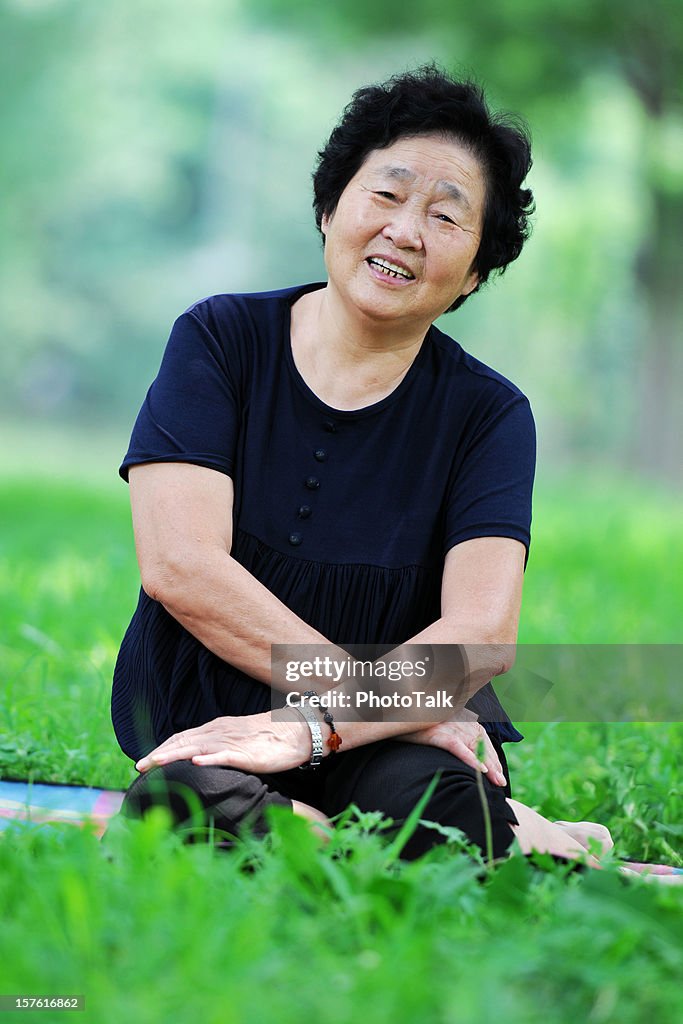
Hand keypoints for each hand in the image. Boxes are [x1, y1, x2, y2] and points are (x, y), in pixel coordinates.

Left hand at [134, 711, 312, 774]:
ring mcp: (233, 741)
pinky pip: (226, 755)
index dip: (162, 748)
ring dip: (175, 755)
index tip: (144, 761)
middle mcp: (220, 732)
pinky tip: (196, 762)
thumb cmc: (269, 739)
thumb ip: (219, 747)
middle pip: (184, 741)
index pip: (183, 737)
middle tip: (139, 767)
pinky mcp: (248, 753)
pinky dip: (210, 758)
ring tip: (155, 764)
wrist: (298, 730)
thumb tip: (199, 760)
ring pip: (198, 747)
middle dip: (160, 754)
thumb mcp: (238, 740)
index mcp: (217, 729)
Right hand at [399, 714, 507, 786]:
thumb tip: (470, 758)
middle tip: (501, 783)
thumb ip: (457, 738)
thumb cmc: (420, 728)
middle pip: (483, 746)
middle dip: (493, 766)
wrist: (398, 719)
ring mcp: (451, 727)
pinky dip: (471, 759)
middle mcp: (461, 721)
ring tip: (496, 781)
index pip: (484, 741)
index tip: (499, 775)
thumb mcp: (442, 730)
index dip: (492, 759)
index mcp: (465, 720)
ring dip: (487, 766)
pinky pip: (459, 748)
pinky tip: (480, 771)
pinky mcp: (440, 734)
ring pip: (475, 748)